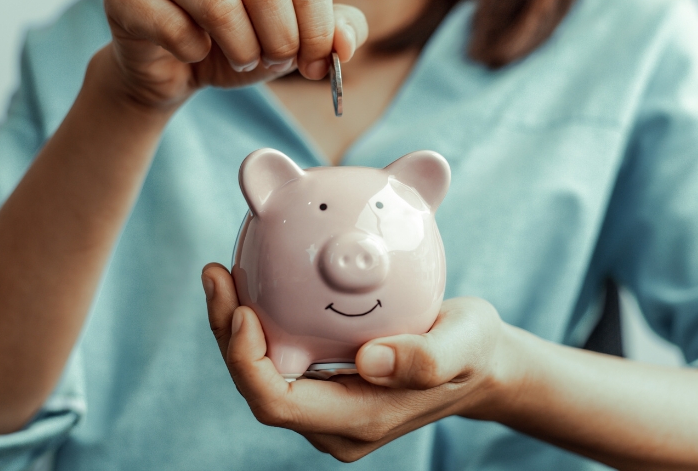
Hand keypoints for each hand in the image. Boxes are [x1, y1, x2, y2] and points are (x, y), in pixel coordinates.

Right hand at [101, 0, 367, 108]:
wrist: (175, 69)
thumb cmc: (236, 41)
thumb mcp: (293, 38)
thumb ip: (330, 32)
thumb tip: (344, 44)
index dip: (318, 27)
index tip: (317, 61)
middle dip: (281, 40)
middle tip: (275, 60)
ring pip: (220, 7)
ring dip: (242, 49)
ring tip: (242, 58)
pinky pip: (177, 31)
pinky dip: (196, 55)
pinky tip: (193, 53)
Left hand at [202, 263, 509, 461]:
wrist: (479, 364)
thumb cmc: (474, 351)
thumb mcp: (466, 344)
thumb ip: (427, 358)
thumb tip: (368, 361)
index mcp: (359, 421)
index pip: (278, 404)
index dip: (247, 363)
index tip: (243, 310)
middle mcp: (334, 424)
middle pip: (259, 388)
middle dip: (227, 336)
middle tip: (217, 274)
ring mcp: (327, 409)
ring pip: (262, 374)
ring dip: (234, 328)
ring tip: (222, 273)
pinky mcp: (326, 387)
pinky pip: (278, 360)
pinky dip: (259, 324)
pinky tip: (253, 281)